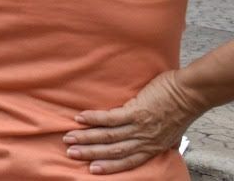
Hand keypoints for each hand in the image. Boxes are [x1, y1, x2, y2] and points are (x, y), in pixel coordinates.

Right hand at [64, 70, 199, 173]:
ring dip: (87, 137)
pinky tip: (81, 117)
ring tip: (70, 137)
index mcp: (153, 146)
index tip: (93, 168)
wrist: (191, 92)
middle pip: (113, 150)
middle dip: (90, 153)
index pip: (128, 161)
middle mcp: (145, 140)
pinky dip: (94, 119)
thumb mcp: (173, 133)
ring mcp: (140, 127)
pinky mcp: (136, 111)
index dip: (109, 166)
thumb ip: (159, 140)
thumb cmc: (183, 109)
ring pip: (109, 136)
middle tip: (72, 153)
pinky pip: (111, 118)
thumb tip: (154, 143)